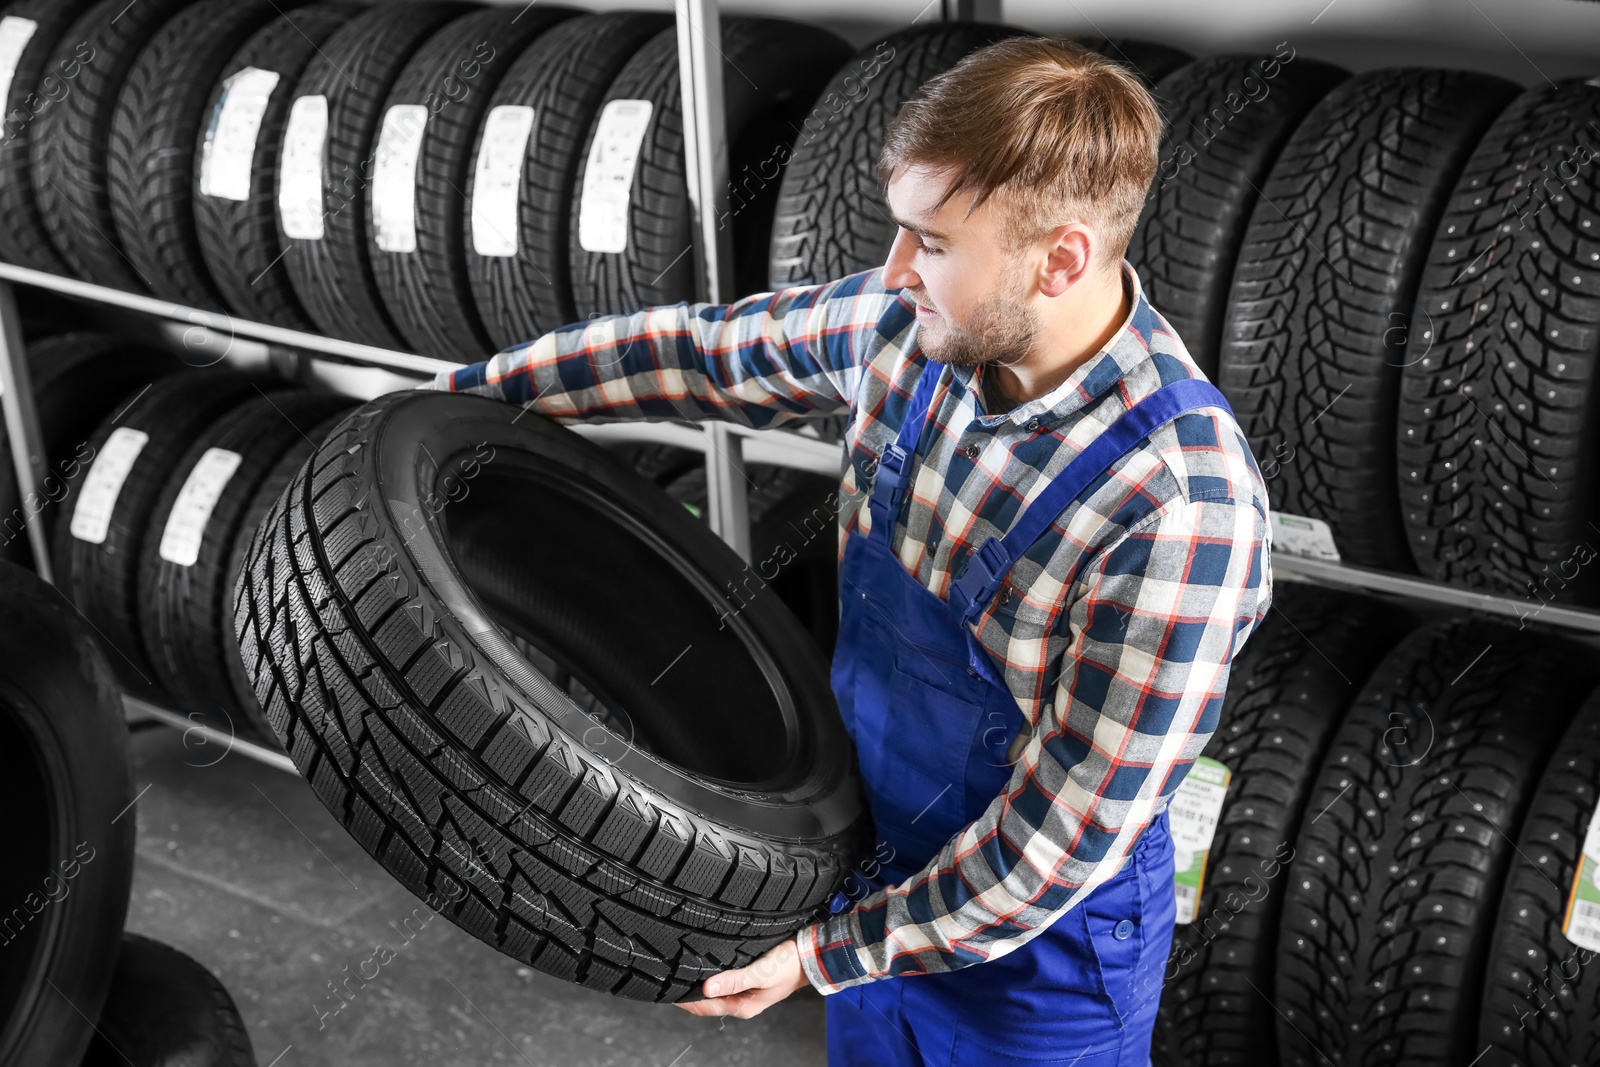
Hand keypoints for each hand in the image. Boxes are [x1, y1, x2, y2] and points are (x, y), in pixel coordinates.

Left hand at [673, 937, 810, 1018]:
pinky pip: (724, 980)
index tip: (668, 990)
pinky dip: (712, 976)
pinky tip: (705, 966)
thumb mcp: (760, 973)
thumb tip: (707, 988)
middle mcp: (742, 1001)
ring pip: (715, 990)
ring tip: (682, 970)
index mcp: (744, 1006)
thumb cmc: (789, 965)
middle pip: (708, 1000)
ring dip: (700, 982)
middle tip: (670, 976)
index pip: (705, 1007)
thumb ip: (734, 980)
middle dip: (690, 991)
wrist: (810, 956)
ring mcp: (745, 991)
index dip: (685, 999)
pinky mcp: (748, 979)